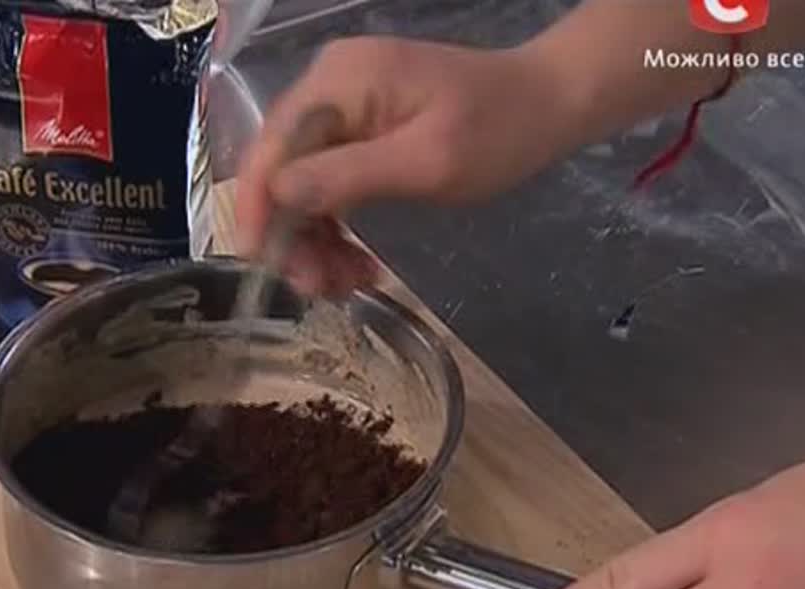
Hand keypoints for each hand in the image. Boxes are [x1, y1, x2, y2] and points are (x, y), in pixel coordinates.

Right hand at [234, 36, 584, 294]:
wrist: (548, 104)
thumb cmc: (497, 131)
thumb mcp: (426, 162)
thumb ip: (347, 176)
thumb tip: (277, 196)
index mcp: (338, 82)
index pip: (271, 148)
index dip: (256, 208)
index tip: (261, 265)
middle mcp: (328, 86)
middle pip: (281, 169)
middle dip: (293, 235)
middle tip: (319, 289)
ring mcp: (342, 106)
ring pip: (301, 184)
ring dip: (316, 240)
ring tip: (346, 285)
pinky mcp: (359, 128)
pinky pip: (327, 182)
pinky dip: (337, 227)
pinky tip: (357, 264)